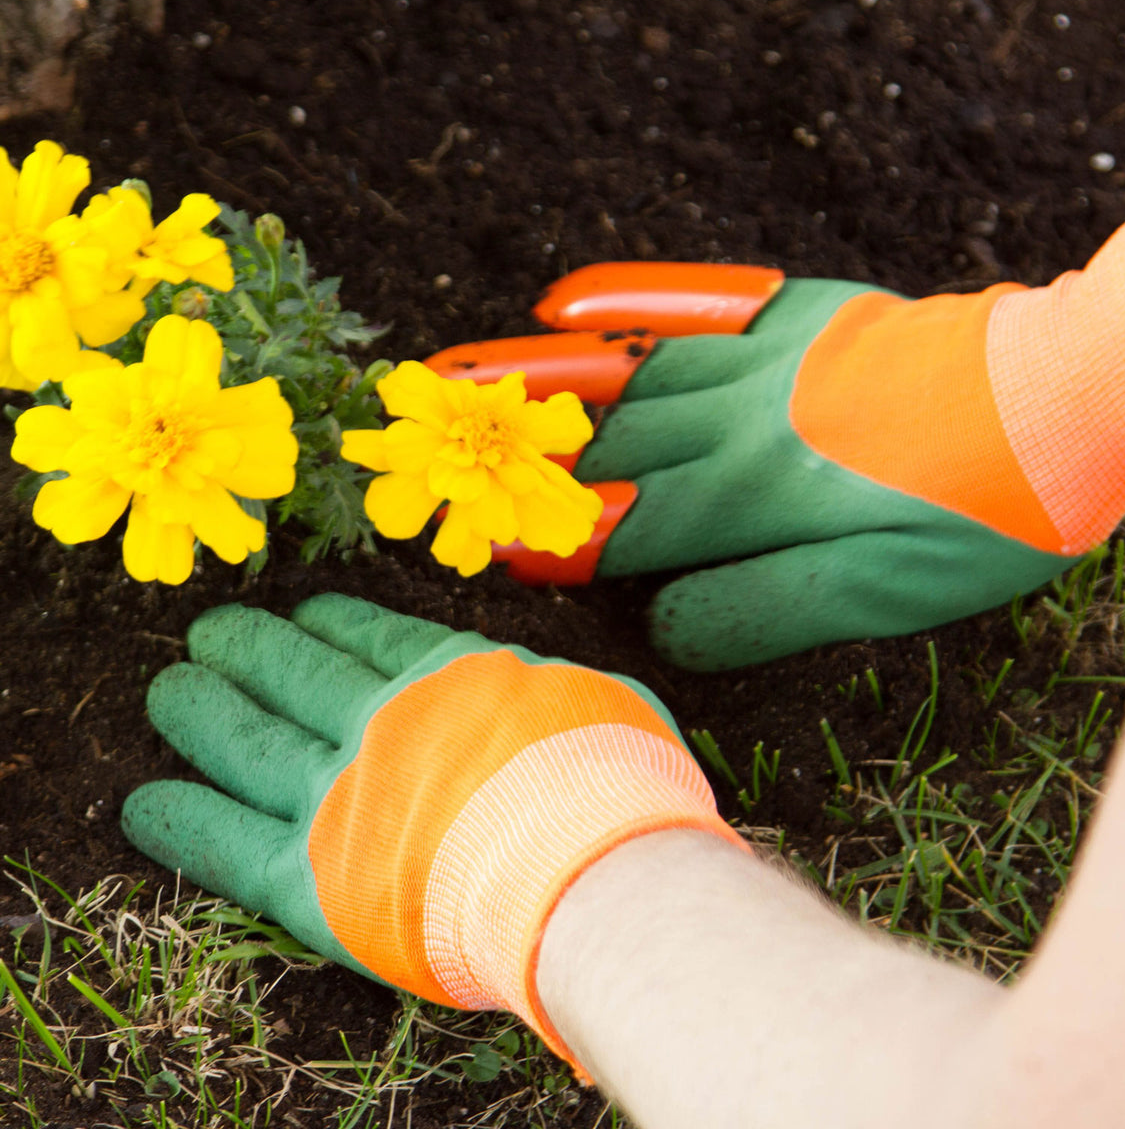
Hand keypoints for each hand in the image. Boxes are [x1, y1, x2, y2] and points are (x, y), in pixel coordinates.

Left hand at [121, 594, 740, 1068]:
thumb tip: (544, 692)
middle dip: (253, 651)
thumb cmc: (617, 784)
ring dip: (204, 713)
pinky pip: (230, 845)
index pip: (378, 642)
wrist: (587, 864)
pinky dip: (183, 822)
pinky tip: (142, 806)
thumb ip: (554, 693)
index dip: (337, 623)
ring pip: (250, 743)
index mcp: (451, 682)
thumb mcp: (607, 703)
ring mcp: (339, 798)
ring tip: (169, 690)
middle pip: (298, 677)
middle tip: (212, 633)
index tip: (308, 609)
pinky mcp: (312, 879)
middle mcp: (383, 727)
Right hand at [427, 195, 1124, 669]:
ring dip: (535, 379)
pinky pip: (690, 300)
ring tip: (451, 374)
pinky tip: (564, 300)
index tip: (475, 542)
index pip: (626, 524)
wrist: (1056, 404)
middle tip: (417, 447)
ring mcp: (760, 357)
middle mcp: (735, 420)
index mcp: (751, 498)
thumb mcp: (877, 597)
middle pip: (605, 443)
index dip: (553, 539)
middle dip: (509, 454)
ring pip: (626, 373)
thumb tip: (662, 621)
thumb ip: (759, 609)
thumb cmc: (972, 517)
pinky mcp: (794, 314)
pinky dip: (625, 301)